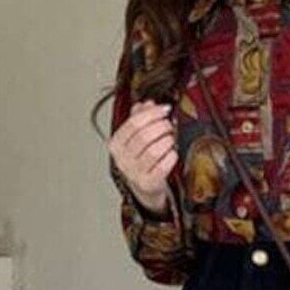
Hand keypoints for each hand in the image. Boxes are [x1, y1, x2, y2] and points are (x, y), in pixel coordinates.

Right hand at [109, 99, 176, 215]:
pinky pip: (162, 167)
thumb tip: (148, 103)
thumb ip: (140, 117)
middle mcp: (122, 159)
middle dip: (161, 127)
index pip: (133, 123)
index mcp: (116, 143)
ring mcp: (134, 173)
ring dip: (167, 141)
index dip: (152, 113)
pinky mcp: (148, 183)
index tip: (165, 109)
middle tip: (170, 125)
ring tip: (171, 138)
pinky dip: (171, 157)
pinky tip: (173, 153)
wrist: (144, 187)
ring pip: (153, 151)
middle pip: (144, 136)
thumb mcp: (135, 137)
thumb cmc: (141, 159)